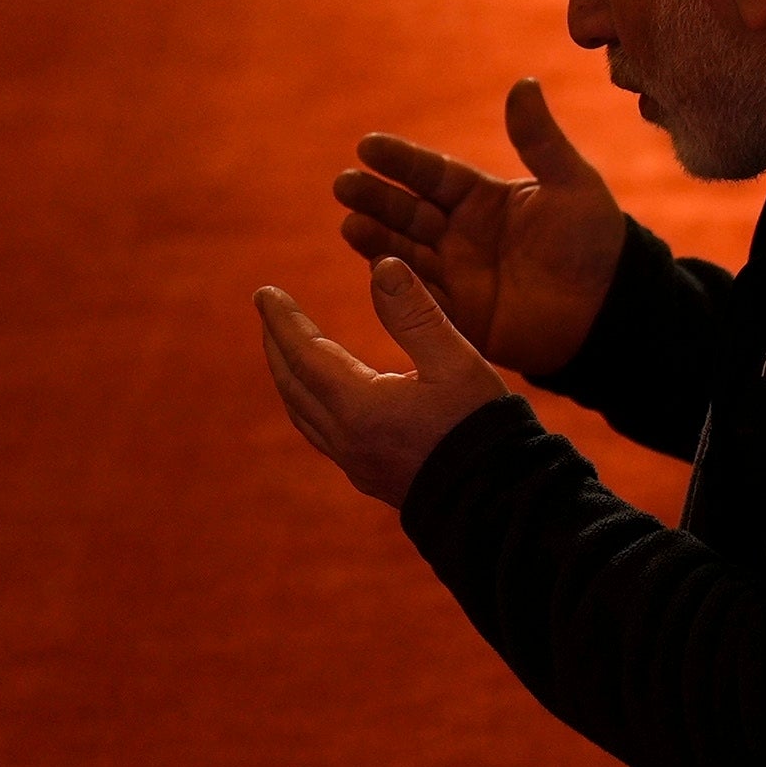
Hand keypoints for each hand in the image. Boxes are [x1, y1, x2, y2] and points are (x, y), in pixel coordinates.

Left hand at [255, 255, 515, 505]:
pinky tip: (320, 394)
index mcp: (362, 407)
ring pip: (303, 413)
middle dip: (276, 344)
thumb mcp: (456, 361)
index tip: (265, 292)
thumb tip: (381, 265)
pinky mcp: (369, 476)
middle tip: (267, 311)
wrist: (500, 500)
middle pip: (293, 385)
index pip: (305, 355)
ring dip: (288, 376)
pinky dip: (307, 402)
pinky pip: (321, 433)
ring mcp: (355, 463)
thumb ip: (415, 313)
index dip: (283, 320)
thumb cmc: (481, 427)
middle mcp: (347, 439)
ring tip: (285, 348)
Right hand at [333, 77, 634, 371]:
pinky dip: (399, 284)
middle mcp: (460, 234)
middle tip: (344, 184)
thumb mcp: (571, 184)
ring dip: (376, 238)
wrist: (610, 308)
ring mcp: (456, 274)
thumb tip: (524, 83)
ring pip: (406, 251)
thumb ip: (540, 139)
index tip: (367, 146)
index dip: (400, 162)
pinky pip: (422, 297)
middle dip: (375, 198)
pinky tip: (377, 268)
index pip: (432, 175)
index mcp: (482, 199)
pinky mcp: (460, 315)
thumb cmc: (595, 241)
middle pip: (408, 211)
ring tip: (349, 223)